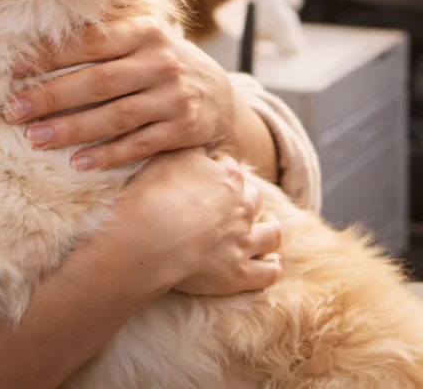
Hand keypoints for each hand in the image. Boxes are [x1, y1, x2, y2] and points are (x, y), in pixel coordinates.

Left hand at [5, 18, 237, 172]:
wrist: (222, 95)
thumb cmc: (163, 65)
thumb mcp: (143, 40)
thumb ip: (104, 38)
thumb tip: (37, 44)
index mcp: (145, 32)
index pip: (90, 42)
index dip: (50, 55)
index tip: (13, 69)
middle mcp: (161, 62)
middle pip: (97, 81)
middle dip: (51, 97)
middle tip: (14, 111)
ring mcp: (174, 97)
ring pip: (115, 116)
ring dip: (72, 129)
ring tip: (36, 139)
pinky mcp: (183, 129)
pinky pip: (139, 144)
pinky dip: (108, 155)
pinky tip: (79, 163)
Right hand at [107, 149, 282, 296]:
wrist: (149, 237)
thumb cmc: (153, 194)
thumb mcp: (170, 156)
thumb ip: (191, 150)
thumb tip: (201, 148)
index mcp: (228, 176)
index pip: (229, 169)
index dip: (219, 172)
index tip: (210, 178)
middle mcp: (242, 206)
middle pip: (253, 198)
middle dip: (247, 200)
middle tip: (235, 206)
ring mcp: (244, 241)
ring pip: (270, 233)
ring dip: (270, 229)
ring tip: (267, 229)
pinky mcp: (239, 273)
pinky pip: (267, 273)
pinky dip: (273, 268)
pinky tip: (273, 265)